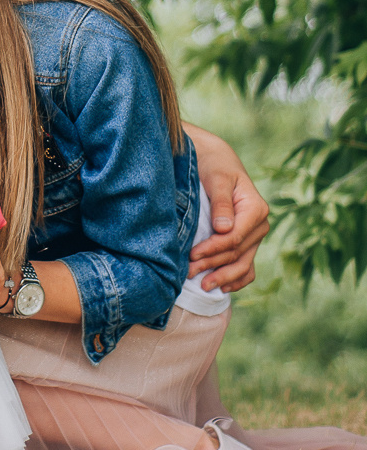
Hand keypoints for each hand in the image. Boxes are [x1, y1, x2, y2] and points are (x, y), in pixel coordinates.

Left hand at [184, 124, 269, 292]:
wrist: (217, 161)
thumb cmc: (214, 165)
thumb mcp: (216, 177)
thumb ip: (220, 202)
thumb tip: (224, 229)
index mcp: (256, 208)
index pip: (234, 237)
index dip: (213, 248)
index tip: (192, 255)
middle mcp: (260, 225)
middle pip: (236, 253)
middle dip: (212, 264)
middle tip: (188, 272)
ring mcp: (256, 236)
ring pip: (243, 264)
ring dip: (223, 277)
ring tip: (203, 286)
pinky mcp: (248, 242)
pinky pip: (248, 267)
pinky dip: (237, 279)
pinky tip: (222, 289)